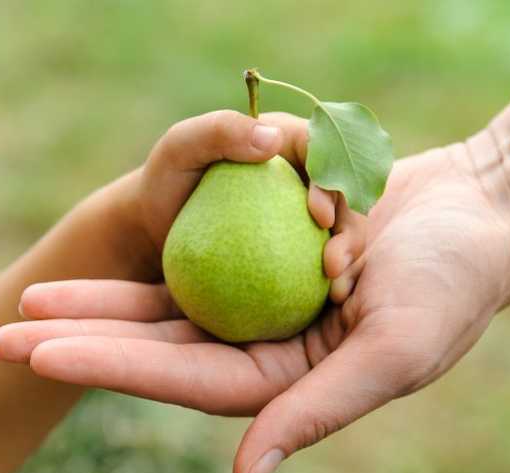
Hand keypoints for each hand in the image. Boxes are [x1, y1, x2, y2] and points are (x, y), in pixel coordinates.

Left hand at [0, 140, 509, 472]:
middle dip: (78, 342)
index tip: (37, 355)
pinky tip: (97, 253)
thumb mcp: (391, 353)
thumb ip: (313, 413)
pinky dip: (151, 250)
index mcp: (283, 383)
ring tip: (29, 298)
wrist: (483, 210)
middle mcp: (261, 348)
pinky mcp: (263, 255)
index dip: (107, 367)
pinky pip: (196, 253)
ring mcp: (258, 301)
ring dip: (97, 301)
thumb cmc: (453, 284)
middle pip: (154, 348)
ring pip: (161, 304)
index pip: (179, 379)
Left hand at [120, 109, 365, 295]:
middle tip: (333, 263)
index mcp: (290, 140)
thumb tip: (272, 140)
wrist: (156, 228)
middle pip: (348, 195)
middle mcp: (307, 174)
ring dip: (351, 257)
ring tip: (336, 289)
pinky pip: (324, 261)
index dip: (334, 182)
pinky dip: (332, 280)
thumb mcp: (180, 146)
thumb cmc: (165, 182)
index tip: (318, 216)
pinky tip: (327, 304)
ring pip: (346, 230)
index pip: (327, 153)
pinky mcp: (301, 245)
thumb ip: (220, 131)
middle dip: (352, 228)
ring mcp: (307, 213)